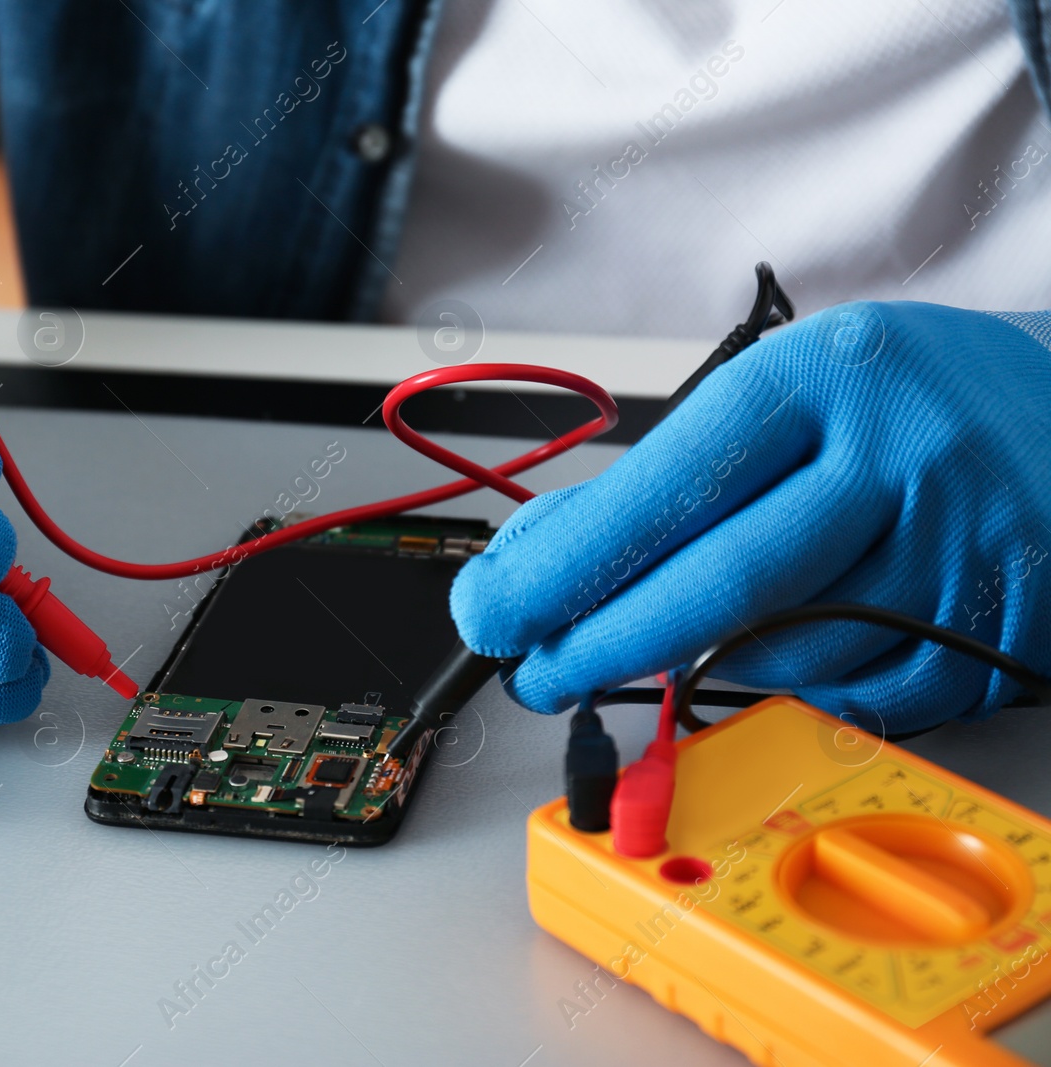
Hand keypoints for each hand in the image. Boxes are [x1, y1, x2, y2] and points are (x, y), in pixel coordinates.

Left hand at [450, 301, 1050, 732]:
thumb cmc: (909, 399)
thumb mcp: (785, 391)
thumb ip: (665, 473)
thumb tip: (536, 555)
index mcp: (830, 377)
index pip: (670, 486)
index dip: (568, 566)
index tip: (495, 611)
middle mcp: (902, 460)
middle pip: (720, 584)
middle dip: (601, 645)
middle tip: (535, 674)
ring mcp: (959, 556)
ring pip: (781, 655)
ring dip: (692, 670)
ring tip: (661, 641)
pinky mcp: (994, 639)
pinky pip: (853, 698)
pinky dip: (787, 690)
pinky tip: (768, 653)